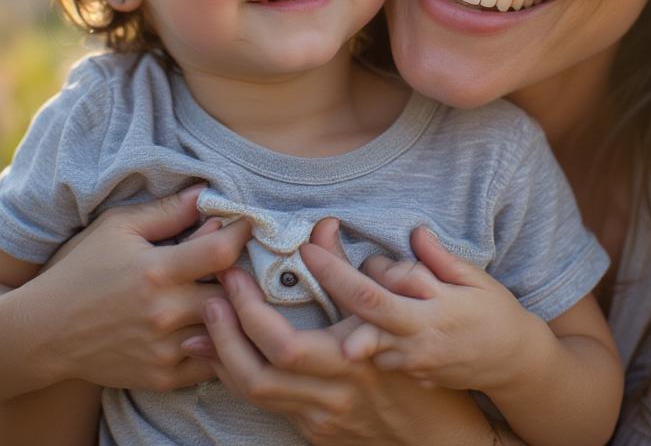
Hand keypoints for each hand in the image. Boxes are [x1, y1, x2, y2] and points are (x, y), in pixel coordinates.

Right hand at [24, 185, 249, 390]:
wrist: (41, 333)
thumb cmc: (80, 270)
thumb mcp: (118, 228)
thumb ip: (167, 210)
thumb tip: (206, 192)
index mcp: (157, 271)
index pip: (222, 251)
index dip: (243, 232)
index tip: (249, 223)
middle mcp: (165, 313)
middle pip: (233, 293)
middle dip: (244, 273)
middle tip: (249, 259)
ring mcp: (165, 349)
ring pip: (227, 329)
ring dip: (235, 310)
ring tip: (236, 290)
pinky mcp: (162, 377)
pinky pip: (212, 364)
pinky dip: (220, 343)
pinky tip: (216, 323)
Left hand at [199, 218, 498, 444]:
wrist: (444, 443)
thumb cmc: (432, 367)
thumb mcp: (413, 313)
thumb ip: (366, 269)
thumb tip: (328, 227)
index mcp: (372, 348)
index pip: (320, 318)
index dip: (282, 287)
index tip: (262, 256)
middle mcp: (346, 383)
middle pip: (277, 358)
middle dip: (239, 319)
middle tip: (221, 285)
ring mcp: (327, 413)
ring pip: (260, 387)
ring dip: (225, 350)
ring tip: (207, 316)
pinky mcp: (317, 431)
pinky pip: (267, 403)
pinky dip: (239, 374)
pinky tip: (222, 352)